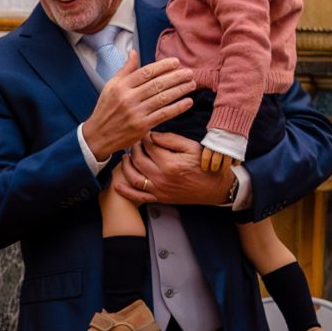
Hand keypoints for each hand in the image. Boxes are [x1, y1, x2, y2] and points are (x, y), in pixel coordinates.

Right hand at [81, 57, 196, 158]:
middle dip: (176, 77)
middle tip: (189, 72)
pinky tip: (188, 102)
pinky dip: (178, 108)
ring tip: (192, 84)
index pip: (146, 72)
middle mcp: (128, 98)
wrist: (98, 136)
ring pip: (163, 98)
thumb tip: (134, 53)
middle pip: (157, 84)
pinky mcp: (142, 126)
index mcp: (121, 86)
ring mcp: (136, 113)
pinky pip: (164, 114)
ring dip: (180, 90)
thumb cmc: (106, 109)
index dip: (163, 66)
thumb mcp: (110, 86)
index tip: (176, 62)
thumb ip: (125, 70)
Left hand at [122, 133, 243, 207]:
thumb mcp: (191, 147)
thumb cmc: (205, 165)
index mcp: (169, 163)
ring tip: (125, 157)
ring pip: (134, 177)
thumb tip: (152, 135)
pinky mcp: (159, 198)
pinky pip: (138, 196)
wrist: (215, 188)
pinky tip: (116, 185)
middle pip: (138, 160)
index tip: (143, 132)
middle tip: (133, 142)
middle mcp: (161, 177)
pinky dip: (125, 191)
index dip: (144, 137)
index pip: (149, 146)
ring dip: (125, 166)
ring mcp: (159, 189)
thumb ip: (171, 140)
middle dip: (133, 148)